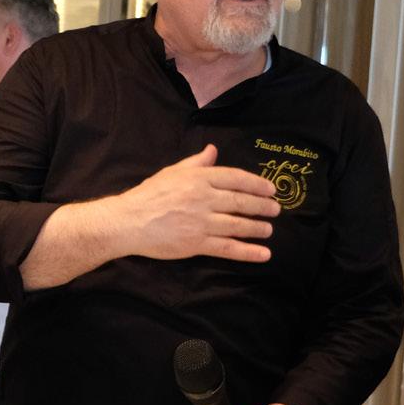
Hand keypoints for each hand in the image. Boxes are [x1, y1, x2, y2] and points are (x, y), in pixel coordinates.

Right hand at [112, 145, 279, 262]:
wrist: (128, 221)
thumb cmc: (148, 195)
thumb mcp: (172, 172)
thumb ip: (196, 163)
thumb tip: (213, 150)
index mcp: (197, 179)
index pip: (235, 178)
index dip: (256, 184)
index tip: (270, 189)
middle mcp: (202, 198)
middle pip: (240, 201)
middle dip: (262, 206)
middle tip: (276, 210)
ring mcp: (200, 222)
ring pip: (237, 225)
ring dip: (258, 228)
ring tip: (269, 230)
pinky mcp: (196, 243)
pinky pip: (227, 248)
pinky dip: (248, 251)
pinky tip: (263, 254)